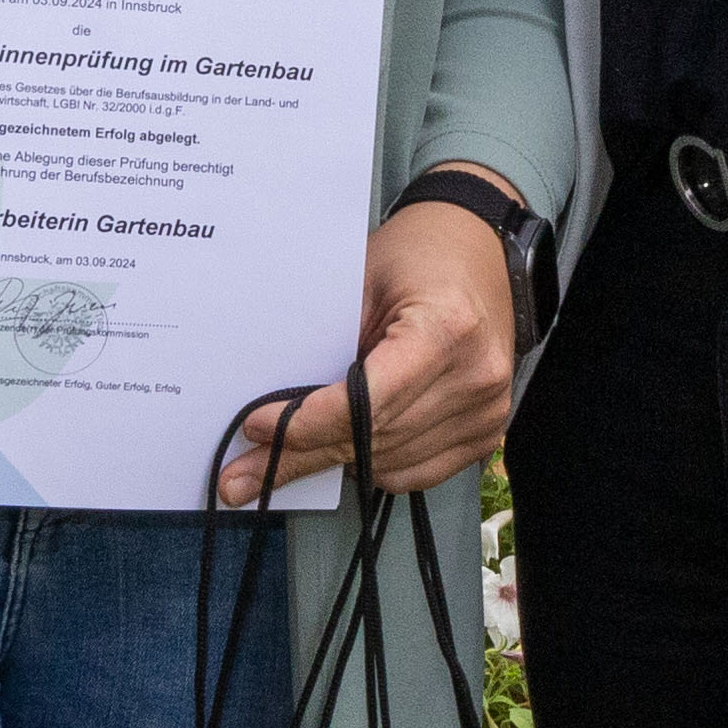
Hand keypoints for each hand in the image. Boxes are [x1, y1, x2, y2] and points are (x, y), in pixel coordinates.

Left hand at [221, 192, 514, 504]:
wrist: (474, 250)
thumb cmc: (415, 255)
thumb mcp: (360, 278)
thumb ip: (324, 341)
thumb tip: (272, 403)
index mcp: (445, 329)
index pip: (365, 402)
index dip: (305, 424)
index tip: (256, 427)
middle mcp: (474, 376)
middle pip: (372, 439)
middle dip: (302, 456)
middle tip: (241, 477)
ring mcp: (486, 410)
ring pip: (389, 464)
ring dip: (334, 464)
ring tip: (281, 460)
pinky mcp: (485, 431)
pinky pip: (415, 473)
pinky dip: (374, 466)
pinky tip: (343, 450)